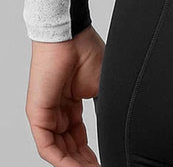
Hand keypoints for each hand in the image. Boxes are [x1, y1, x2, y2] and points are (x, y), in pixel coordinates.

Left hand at [25, 24, 103, 165]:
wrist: (71, 36)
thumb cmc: (87, 51)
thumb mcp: (102, 87)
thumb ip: (104, 110)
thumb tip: (117, 127)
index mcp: (72, 103)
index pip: (79, 136)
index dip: (91, 152)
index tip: (104, 160)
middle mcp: (58, 111)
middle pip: (69, 146)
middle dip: (84, 161)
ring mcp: (46, 114)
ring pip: (59, 150)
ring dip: (75, 163)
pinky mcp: (37, 114)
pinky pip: (47, 146)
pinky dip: (62, 160)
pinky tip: (76, 166)